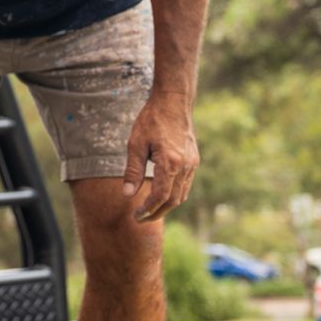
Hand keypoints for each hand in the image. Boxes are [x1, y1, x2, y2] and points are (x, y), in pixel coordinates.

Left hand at [122, 95, 198, 221]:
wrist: (173, 102)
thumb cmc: (152, 120)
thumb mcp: (135, 144)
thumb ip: (132, 170)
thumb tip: (127, 194)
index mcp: (170, 163)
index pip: (160, 196)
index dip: (147, 209)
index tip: (135, 215)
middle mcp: (184, 166)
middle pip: (173, 201)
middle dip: (156, 213)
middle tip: (140, 218)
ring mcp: (192, 164)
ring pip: (182, 195)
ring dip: (166, 206)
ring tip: (149, 210)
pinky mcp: (193, 160)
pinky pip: (185, 185)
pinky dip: (174, 195)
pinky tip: (161, 195)